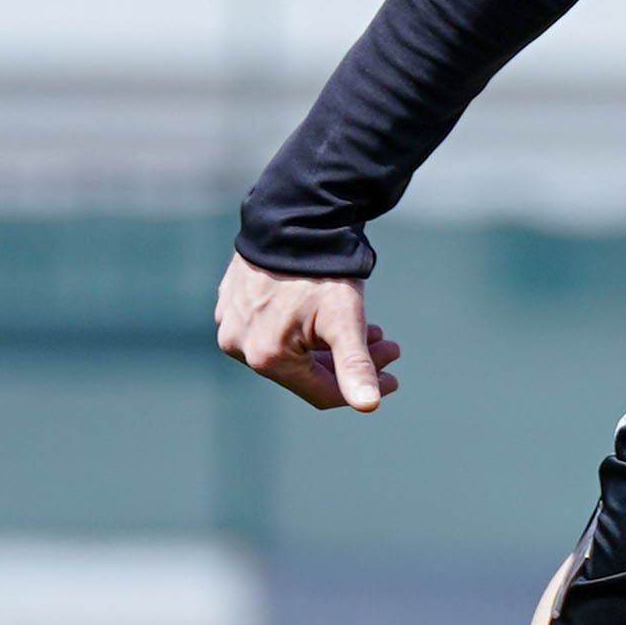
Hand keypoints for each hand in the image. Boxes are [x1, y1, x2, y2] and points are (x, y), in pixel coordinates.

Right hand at [213, 253, 401, 410]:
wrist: (294, 217)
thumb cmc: (322, 271)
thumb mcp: (344, 319)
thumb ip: (355, 365)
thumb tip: (369, 407)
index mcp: (265, 357)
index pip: (323, 393)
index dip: (364, 387)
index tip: (395, 376)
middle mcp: (240, 346)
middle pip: (308, 372)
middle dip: (354, 362)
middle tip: (388, 345)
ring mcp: (231, 324)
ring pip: (291, 352)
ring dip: (332, 347)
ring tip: (370, 331)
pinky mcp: (230, 304)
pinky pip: (273, 330)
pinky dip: (305, 332)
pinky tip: (333, 319)